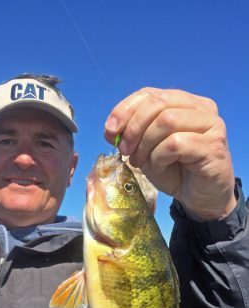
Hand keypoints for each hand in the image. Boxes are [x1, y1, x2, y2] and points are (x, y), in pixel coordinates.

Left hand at [104, 87, 236, 220]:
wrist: (200, 197)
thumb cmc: (175, 170)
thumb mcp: (146, 150)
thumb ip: (132, 135)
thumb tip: (111, 129)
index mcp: (184, 102)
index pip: (150, 94)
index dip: (125, 109)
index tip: (110, 131)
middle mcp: (201, 108)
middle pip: (157, 104)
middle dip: (133, 128)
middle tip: (125, 151)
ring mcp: (211, 124)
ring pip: (166, 121)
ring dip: (145, 144)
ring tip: (141, 162)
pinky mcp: (213, 145)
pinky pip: (175, 144)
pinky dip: (159, 157)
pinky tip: (159, 168)